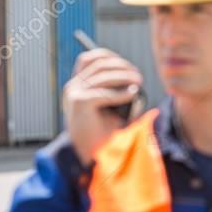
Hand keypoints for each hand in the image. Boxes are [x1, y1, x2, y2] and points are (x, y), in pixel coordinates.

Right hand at [63, 48, 143, 164]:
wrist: (92, 153)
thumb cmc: (105, 130)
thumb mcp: (112, 105)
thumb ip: (117, 88)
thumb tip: (135, 77)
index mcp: (78, 84)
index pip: (90, 58)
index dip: (110, 57)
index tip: (128, 66)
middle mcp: (73, 86)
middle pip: (99, 64)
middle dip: (122, 67)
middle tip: (138, 77)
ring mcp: (74, 93)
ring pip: (103, 76)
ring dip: (124, 77)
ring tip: (138, 83)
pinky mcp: (79, 103)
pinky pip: (103, 93)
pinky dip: (120, 93)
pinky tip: (131, 95)